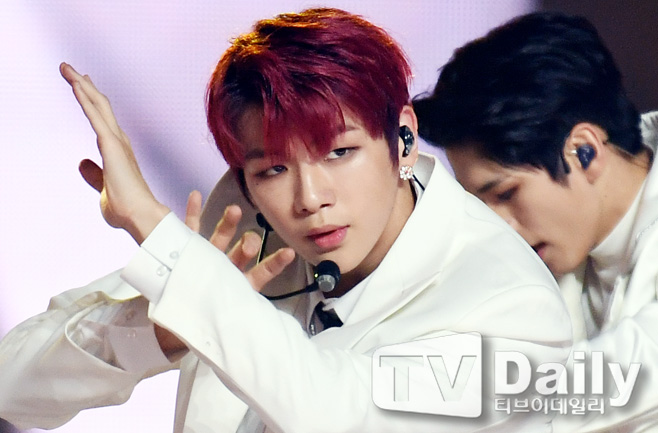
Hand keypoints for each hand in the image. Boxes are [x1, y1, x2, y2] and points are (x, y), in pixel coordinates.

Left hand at [60, 62, 168, 243]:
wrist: (140, 218)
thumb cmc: (127, 210)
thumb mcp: (103, 189)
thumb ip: (93, 175)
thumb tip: (82, 163)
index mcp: (118, 153)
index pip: (103, 122)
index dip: (94, 104)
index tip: (85, 89)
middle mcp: (120, 142)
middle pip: (100, 108)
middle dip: (86, 87)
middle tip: (74, 71)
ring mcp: (116, 142)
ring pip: (96, 105)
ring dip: (81, 85)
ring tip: (66, 68)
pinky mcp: (110, 144)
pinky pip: (93, 114)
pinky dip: (83, 97)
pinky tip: (74, 84)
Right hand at [155, 192, 294, 356]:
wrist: (174, 323)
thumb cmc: (203, 321)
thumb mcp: (221, 326)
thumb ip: (236, 327)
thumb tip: (255, 347)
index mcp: (238, 285)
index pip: (260, 273)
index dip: (274, 263)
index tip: (289, 253)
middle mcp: (226, 268)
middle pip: (241, 252)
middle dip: (247, 244)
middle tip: (250, 240)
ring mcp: (208, 257)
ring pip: (220, 238)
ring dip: (227, 224)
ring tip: (234, 211)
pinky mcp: (188, 251)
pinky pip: (190, 230)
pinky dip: (192, 213)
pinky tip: (195, 196)